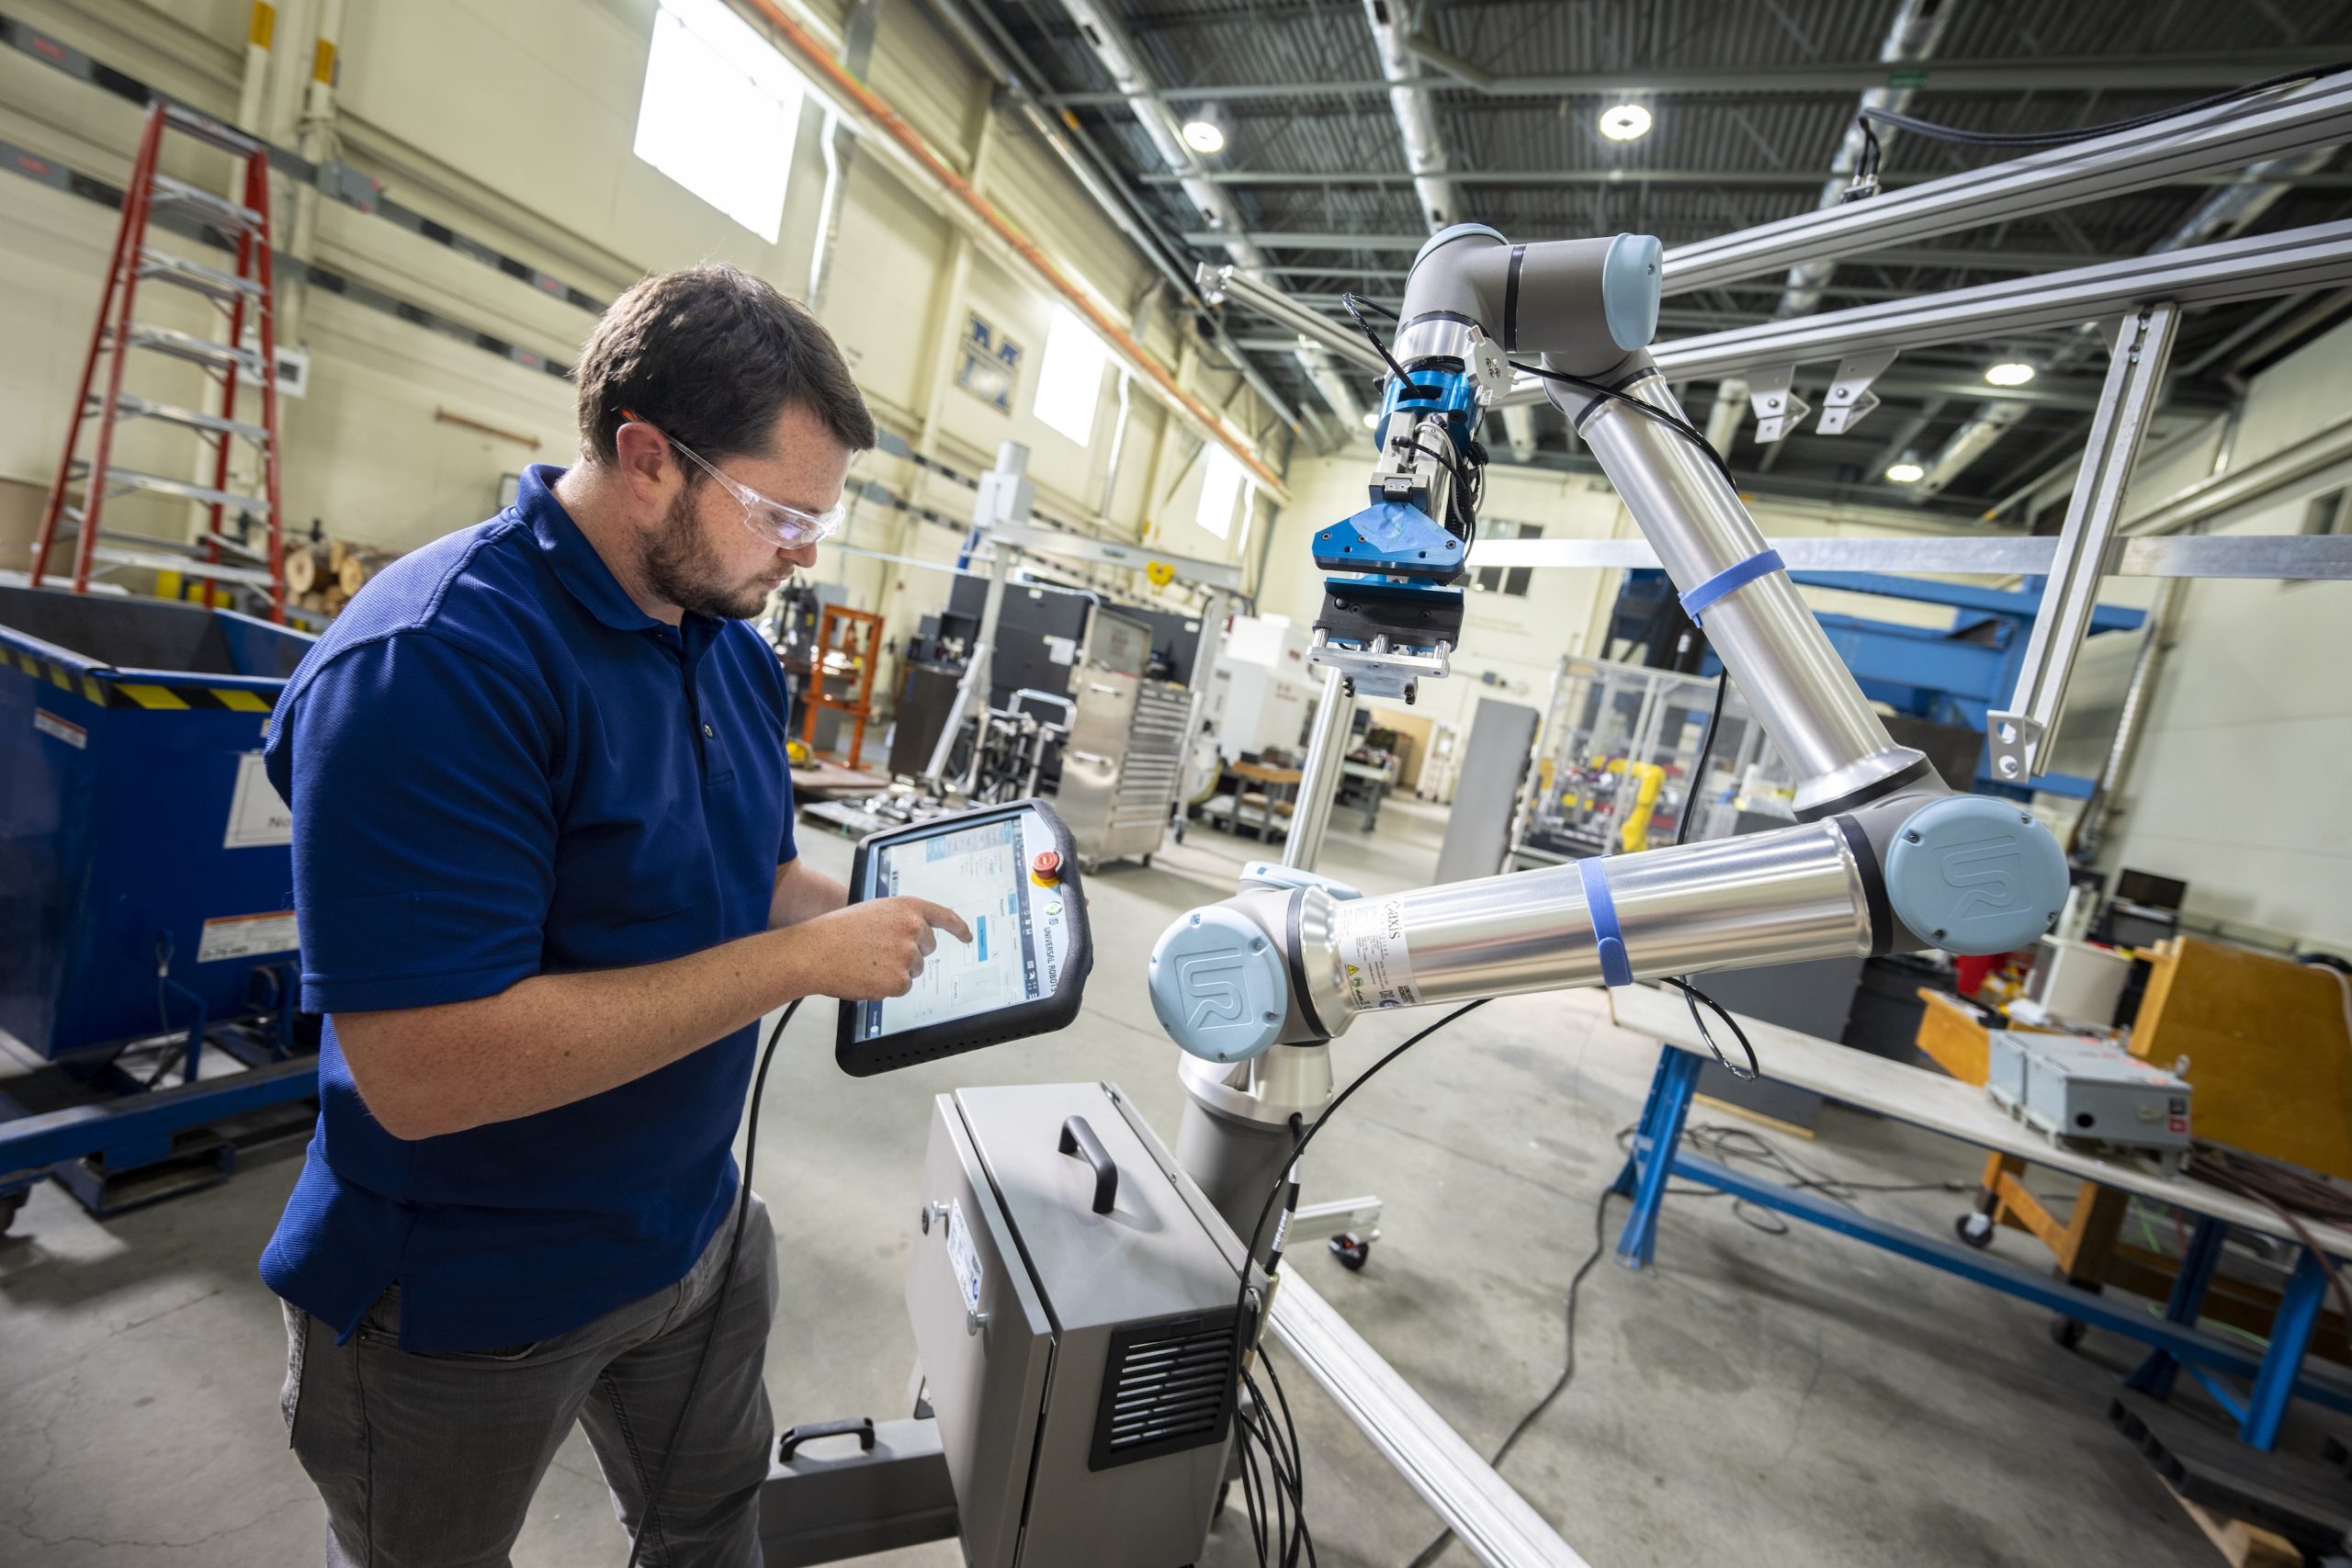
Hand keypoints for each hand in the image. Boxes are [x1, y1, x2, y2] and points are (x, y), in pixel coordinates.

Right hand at [797, 897, 971, 999]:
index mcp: (907, 907)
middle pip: (927, 949)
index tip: (967, 936)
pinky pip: (903, 987)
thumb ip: (900, 919)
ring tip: (867, 961)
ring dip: (895, 970)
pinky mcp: (899, 980)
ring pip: (914, 970)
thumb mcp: (874, 912)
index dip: (958, 928)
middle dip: (910, 953)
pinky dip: (887, 986)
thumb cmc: (837, 931)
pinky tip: (867, 975)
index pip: (944, 916)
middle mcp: (913, 928)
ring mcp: (908, 955)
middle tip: (879, 951)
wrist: (814, 951)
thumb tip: (917, 935)